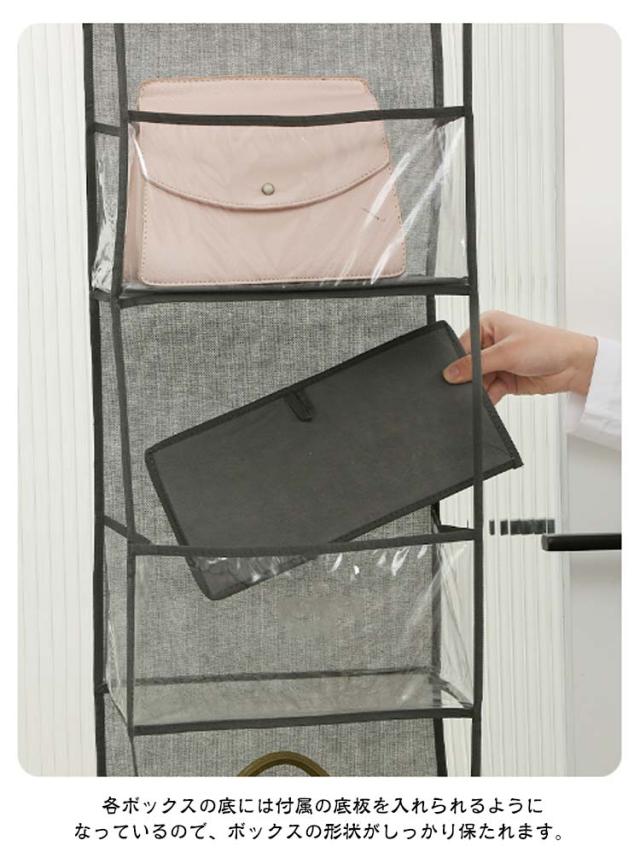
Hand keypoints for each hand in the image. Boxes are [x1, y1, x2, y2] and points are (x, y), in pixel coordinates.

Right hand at [442, 311, 597, 404]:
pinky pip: (487, 391)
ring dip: (479, 389)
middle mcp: (491, 342)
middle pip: (467, 365)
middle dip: (469, 378)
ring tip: (485, 391)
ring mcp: (498, 362)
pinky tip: (490, 398)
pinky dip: (487, 397)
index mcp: (488, 325)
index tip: (452, 376)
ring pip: (476, 381)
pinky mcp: (504, 379)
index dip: (457, 362)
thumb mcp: (507, 352)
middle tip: (470, 386)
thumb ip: (475, 365)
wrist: (574, 365)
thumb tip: (450, 372)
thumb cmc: (549, 346)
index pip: (462, 345)